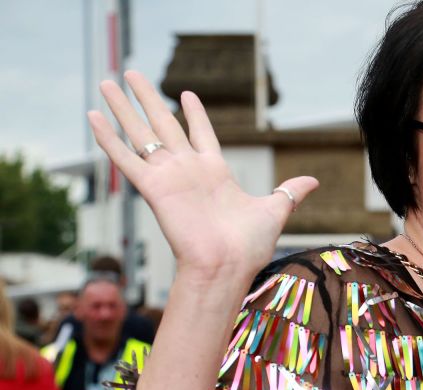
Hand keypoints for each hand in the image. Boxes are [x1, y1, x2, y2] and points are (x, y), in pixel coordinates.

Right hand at [89, 71, 317, 280]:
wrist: (227, 267)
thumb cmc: (249, 247)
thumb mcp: (275, 211)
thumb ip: (288, 192)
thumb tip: (313, 182)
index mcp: (215, 172)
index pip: (201, 134)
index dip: (194, 113)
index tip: (188, 93)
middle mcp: (188, 170)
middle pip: (164, 123)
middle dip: (149, 98)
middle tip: (132, 73)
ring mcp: (169, 177)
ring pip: (140, 133)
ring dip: (122, 107)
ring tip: (108, 81)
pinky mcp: (153, 188)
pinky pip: (125, 159)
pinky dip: (108, 139)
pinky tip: (92, 117)